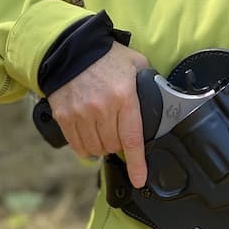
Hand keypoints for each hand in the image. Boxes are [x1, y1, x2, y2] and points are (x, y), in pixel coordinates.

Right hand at [47, 43, 149, 186]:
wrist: (72, 48)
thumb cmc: (107, 56)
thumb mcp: (136, 64)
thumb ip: (149, 83)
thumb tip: (163, 98)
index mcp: (124, 97)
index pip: (132, 139)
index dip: (137, 164)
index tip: (139, 179)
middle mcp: (102, 108)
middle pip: (113, 145)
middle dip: (118, 144)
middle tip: (118, 131)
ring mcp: (81, 113)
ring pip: (95, 148)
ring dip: (102, 146)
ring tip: (104, 132)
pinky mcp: (64, 116)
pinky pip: (77, 145)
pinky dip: (85, 147)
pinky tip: (89, 138)